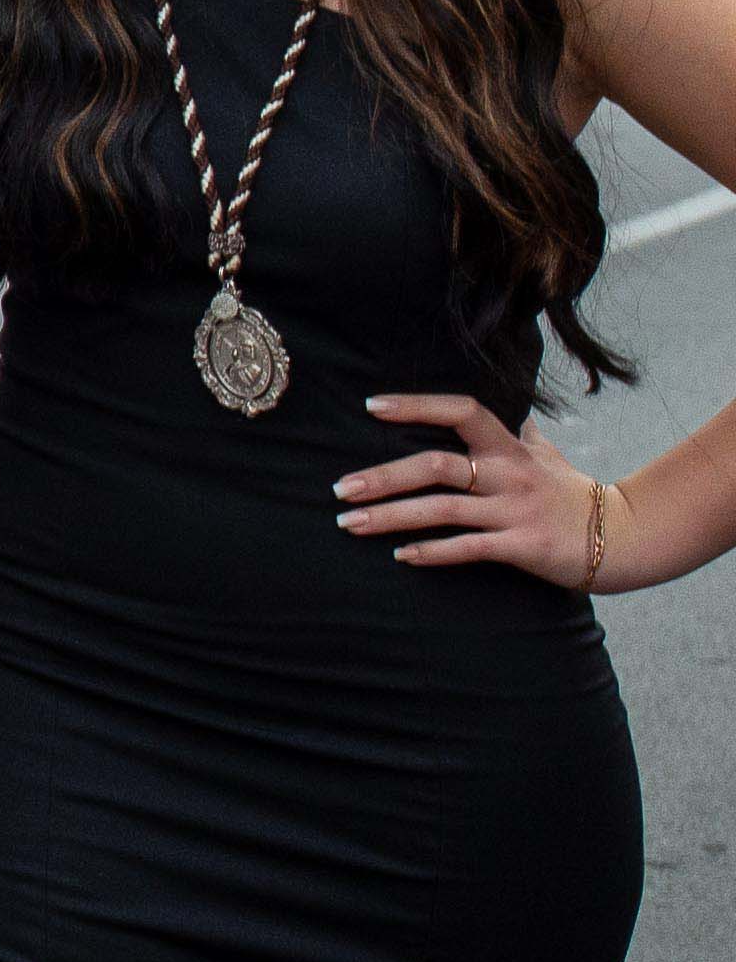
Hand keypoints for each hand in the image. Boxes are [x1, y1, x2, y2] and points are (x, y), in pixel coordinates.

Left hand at [341, 393, 629, 587]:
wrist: (623, 538)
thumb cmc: (574, 493)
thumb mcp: (547, 454)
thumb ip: (521, 433)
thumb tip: (515, 409)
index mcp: (509, 448)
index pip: (462, 411)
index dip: (417, 405)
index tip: (372, 406)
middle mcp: (509, 474)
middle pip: (436, 465)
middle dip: (383, 476)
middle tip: (339, 488)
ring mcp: (515, 511)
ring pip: (442, 510)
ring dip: (390, 517)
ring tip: (349, 523)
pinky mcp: (523, 546)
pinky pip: (469, 548)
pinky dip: (432, 552)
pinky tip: (401, 556)